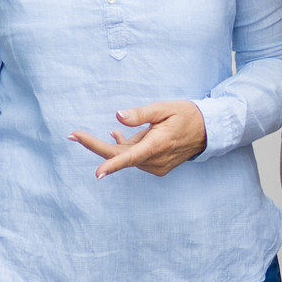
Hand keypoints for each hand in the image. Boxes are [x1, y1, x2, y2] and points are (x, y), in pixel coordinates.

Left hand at [71, 100, 207, 178]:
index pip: (130, 157)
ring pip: (127, 157)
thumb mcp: (164, 108)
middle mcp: (156, 160)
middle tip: (73, 134)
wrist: (208, 131)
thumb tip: (118, 116)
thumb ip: (140, 114)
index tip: (97, 173)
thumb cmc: (185, 115)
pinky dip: (125, 149)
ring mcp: (157, 166)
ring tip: (114, 132)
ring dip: (117, 145)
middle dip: (97, 146)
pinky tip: (118, 137)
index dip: (112, 164)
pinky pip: (134, 159)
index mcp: (158, 145)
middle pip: (120, 157)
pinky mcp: (157, 167)